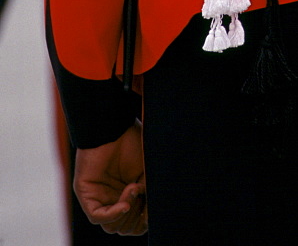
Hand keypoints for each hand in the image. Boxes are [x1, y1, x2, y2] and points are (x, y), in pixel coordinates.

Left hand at [73, 121, 146, 235]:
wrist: (115, 127)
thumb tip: (150, 219)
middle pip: (124, 227)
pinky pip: (98, 216)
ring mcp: (99, 198)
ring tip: (134, 189)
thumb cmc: (133, 144)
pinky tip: (125, 202)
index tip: (153, 208)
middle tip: (143, 195)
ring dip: (126, 214)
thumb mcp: (147, 172)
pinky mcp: (87, 195)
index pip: (134, 223)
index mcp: (127, 196)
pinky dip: (113, 214)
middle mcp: (112, 200)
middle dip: (136, 217)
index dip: (144, 221)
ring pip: (111, 226)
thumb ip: (149, 195)